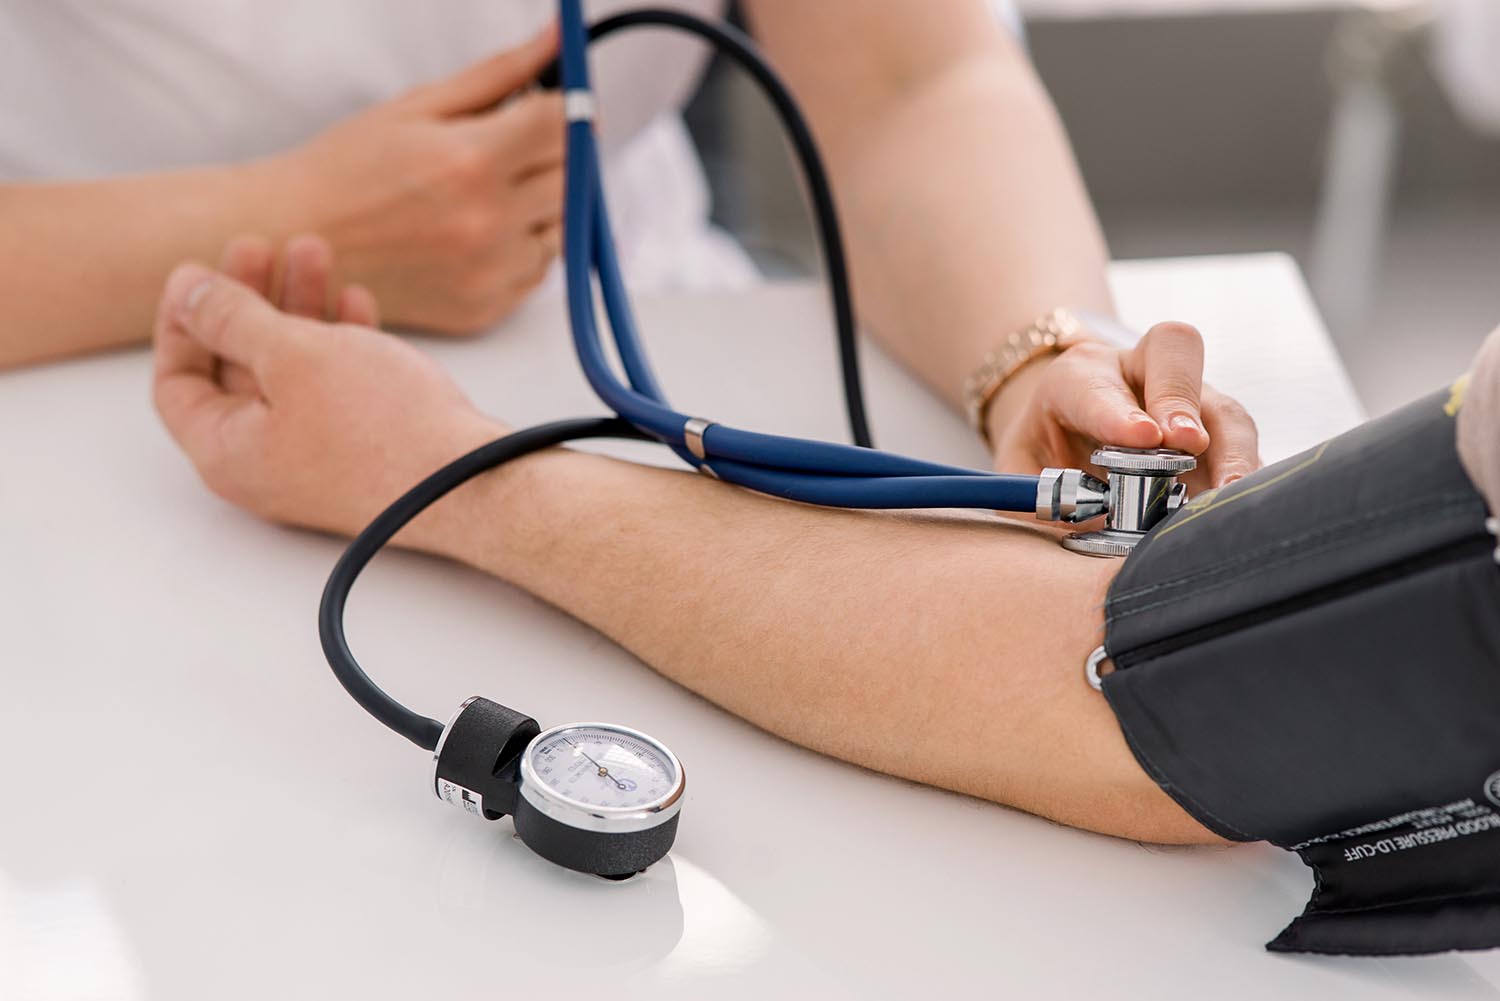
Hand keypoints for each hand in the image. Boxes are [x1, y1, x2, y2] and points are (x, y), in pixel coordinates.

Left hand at [152, 248, 504, 548]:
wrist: (473, 483)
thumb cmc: (381, 428)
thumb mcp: (292, 355)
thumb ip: (231, 317)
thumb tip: (188, 293)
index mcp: (228, 452)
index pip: (178, 382)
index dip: (181, 320)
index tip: (199, 272)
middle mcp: (266, 462)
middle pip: (237, 369)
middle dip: (249, 301)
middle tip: (262, 247)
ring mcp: (318, 458)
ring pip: (290, 373)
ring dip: (297, 309)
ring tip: (316, 253)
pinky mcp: (365, 449)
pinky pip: (335, 389)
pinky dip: (338, 343)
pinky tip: (355, 302)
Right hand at [265, 25, 563, 334]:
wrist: (294, 241)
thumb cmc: (347, 168)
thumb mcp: (417, 106)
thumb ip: (499, 75)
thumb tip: (559, 40)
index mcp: (470, 162)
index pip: (564, 128)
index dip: (569, 111)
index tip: (557, 107)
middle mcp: (488, 222)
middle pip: (573, 179)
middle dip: (558, 157)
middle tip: (516, 150)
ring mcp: (489, 272)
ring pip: (564, 228)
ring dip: (544, 206)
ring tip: (486, 194)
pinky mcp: (486, 308)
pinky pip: (539, 270)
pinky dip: (523, 247)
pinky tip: (476, 233)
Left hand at [987, 321, 1260, 493]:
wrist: (1072, 427)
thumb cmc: (1044, 449)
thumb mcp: (1019, 469)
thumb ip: (1033, 495)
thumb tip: (1069, 529)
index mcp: (1077, 377)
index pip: (1094, 387)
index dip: (1117, 413)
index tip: (1141, 437)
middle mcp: (1138, 373)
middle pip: (1172, 352)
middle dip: (1180, 398)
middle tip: (1187, 442)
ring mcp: (1188, 399)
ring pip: (1221, 407)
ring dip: (1230, 447)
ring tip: (1229, 490)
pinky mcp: (1221, 435)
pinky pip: (1244, 448)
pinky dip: (1247, 477)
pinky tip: (1245, 507)